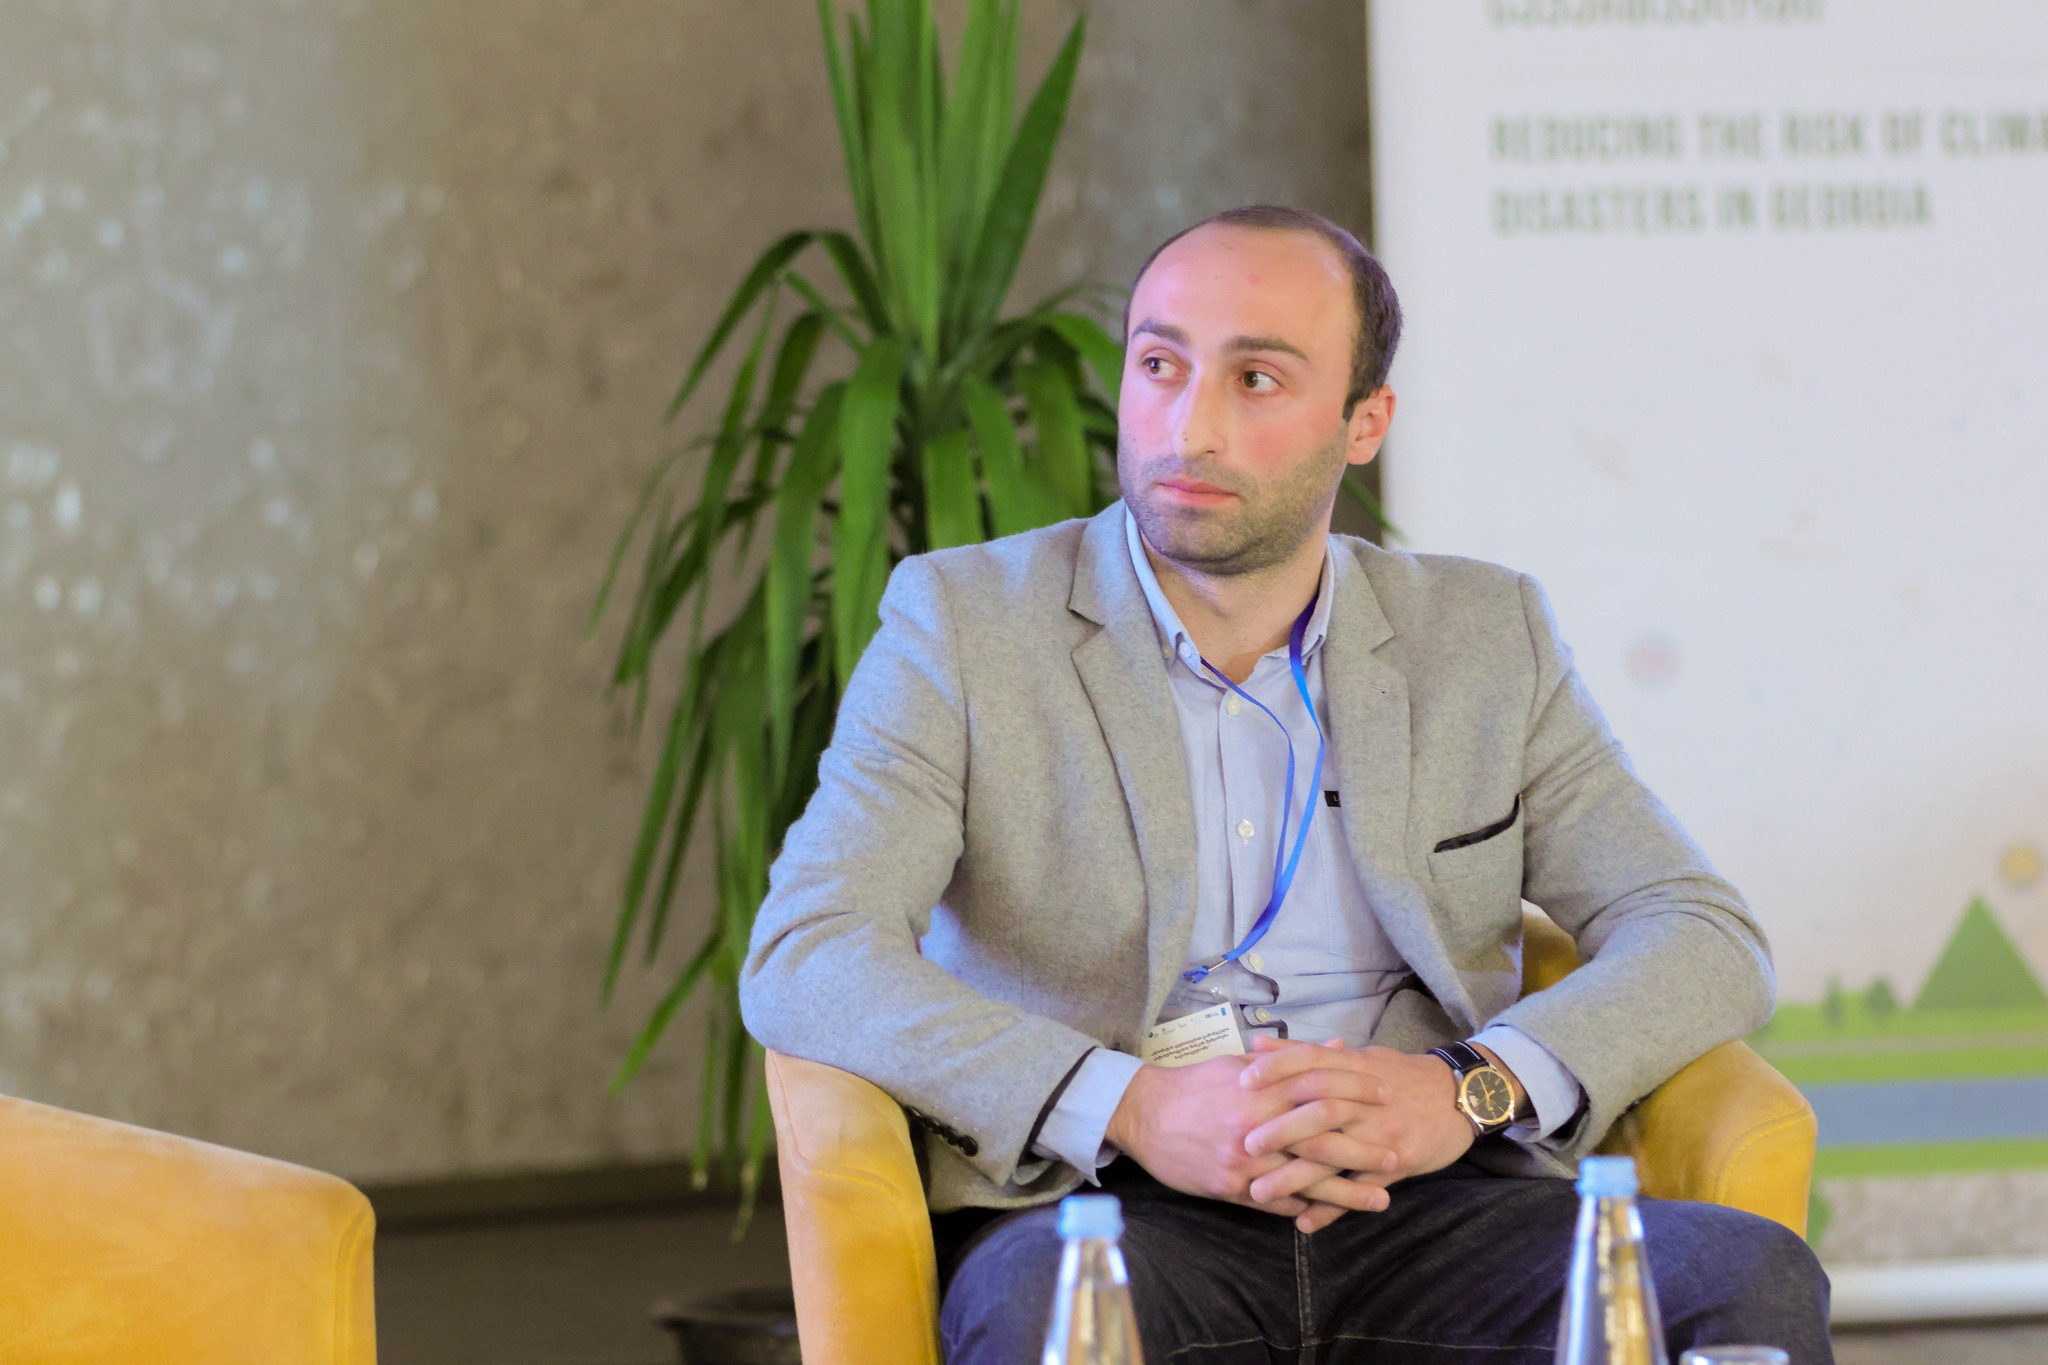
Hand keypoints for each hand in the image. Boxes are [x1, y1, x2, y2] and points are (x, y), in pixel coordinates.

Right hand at [1105, 1054, 1373, 1231]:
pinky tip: (1332, 1215)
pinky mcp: (1231, 1187)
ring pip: (1305, 1179)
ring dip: (1346, 1192)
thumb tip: (1339, 1046)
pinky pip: (1277, 1203)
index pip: (1319, 1086)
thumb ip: (1290, 1058)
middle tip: (1396, 1155)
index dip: (1356, 1090)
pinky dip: (1306, 1208)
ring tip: (1380, 1199)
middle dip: (1362, 1148)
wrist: (1143, 1114)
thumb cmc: (1194, 1085)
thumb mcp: (1240, 1063)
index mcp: (1260, 1087)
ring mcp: (1245, 1160)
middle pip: (1321, 1138)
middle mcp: (1257, 1124)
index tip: (1387, 1094)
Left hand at [1235, 1037, 1480, 1211]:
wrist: (1459, 1095)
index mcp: (1355, 1068)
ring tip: (1258, 1192)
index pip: (1312, 1061)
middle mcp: (1366, 1101)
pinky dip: (1333, 1207)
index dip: (1277, 1068)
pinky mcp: (1399, 1164)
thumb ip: (1307, 1054)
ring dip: (1296, 1177)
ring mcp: (1382, 1133)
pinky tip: (1305, 1222)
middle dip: (1281, 1129)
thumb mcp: (1359, 1056)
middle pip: (1320, 1111)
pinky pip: (1361, 1188)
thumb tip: (1257, 1046)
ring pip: (1336, 1155)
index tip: (1242, 1080)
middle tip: (1245, 1144)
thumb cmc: (1400, 1074)